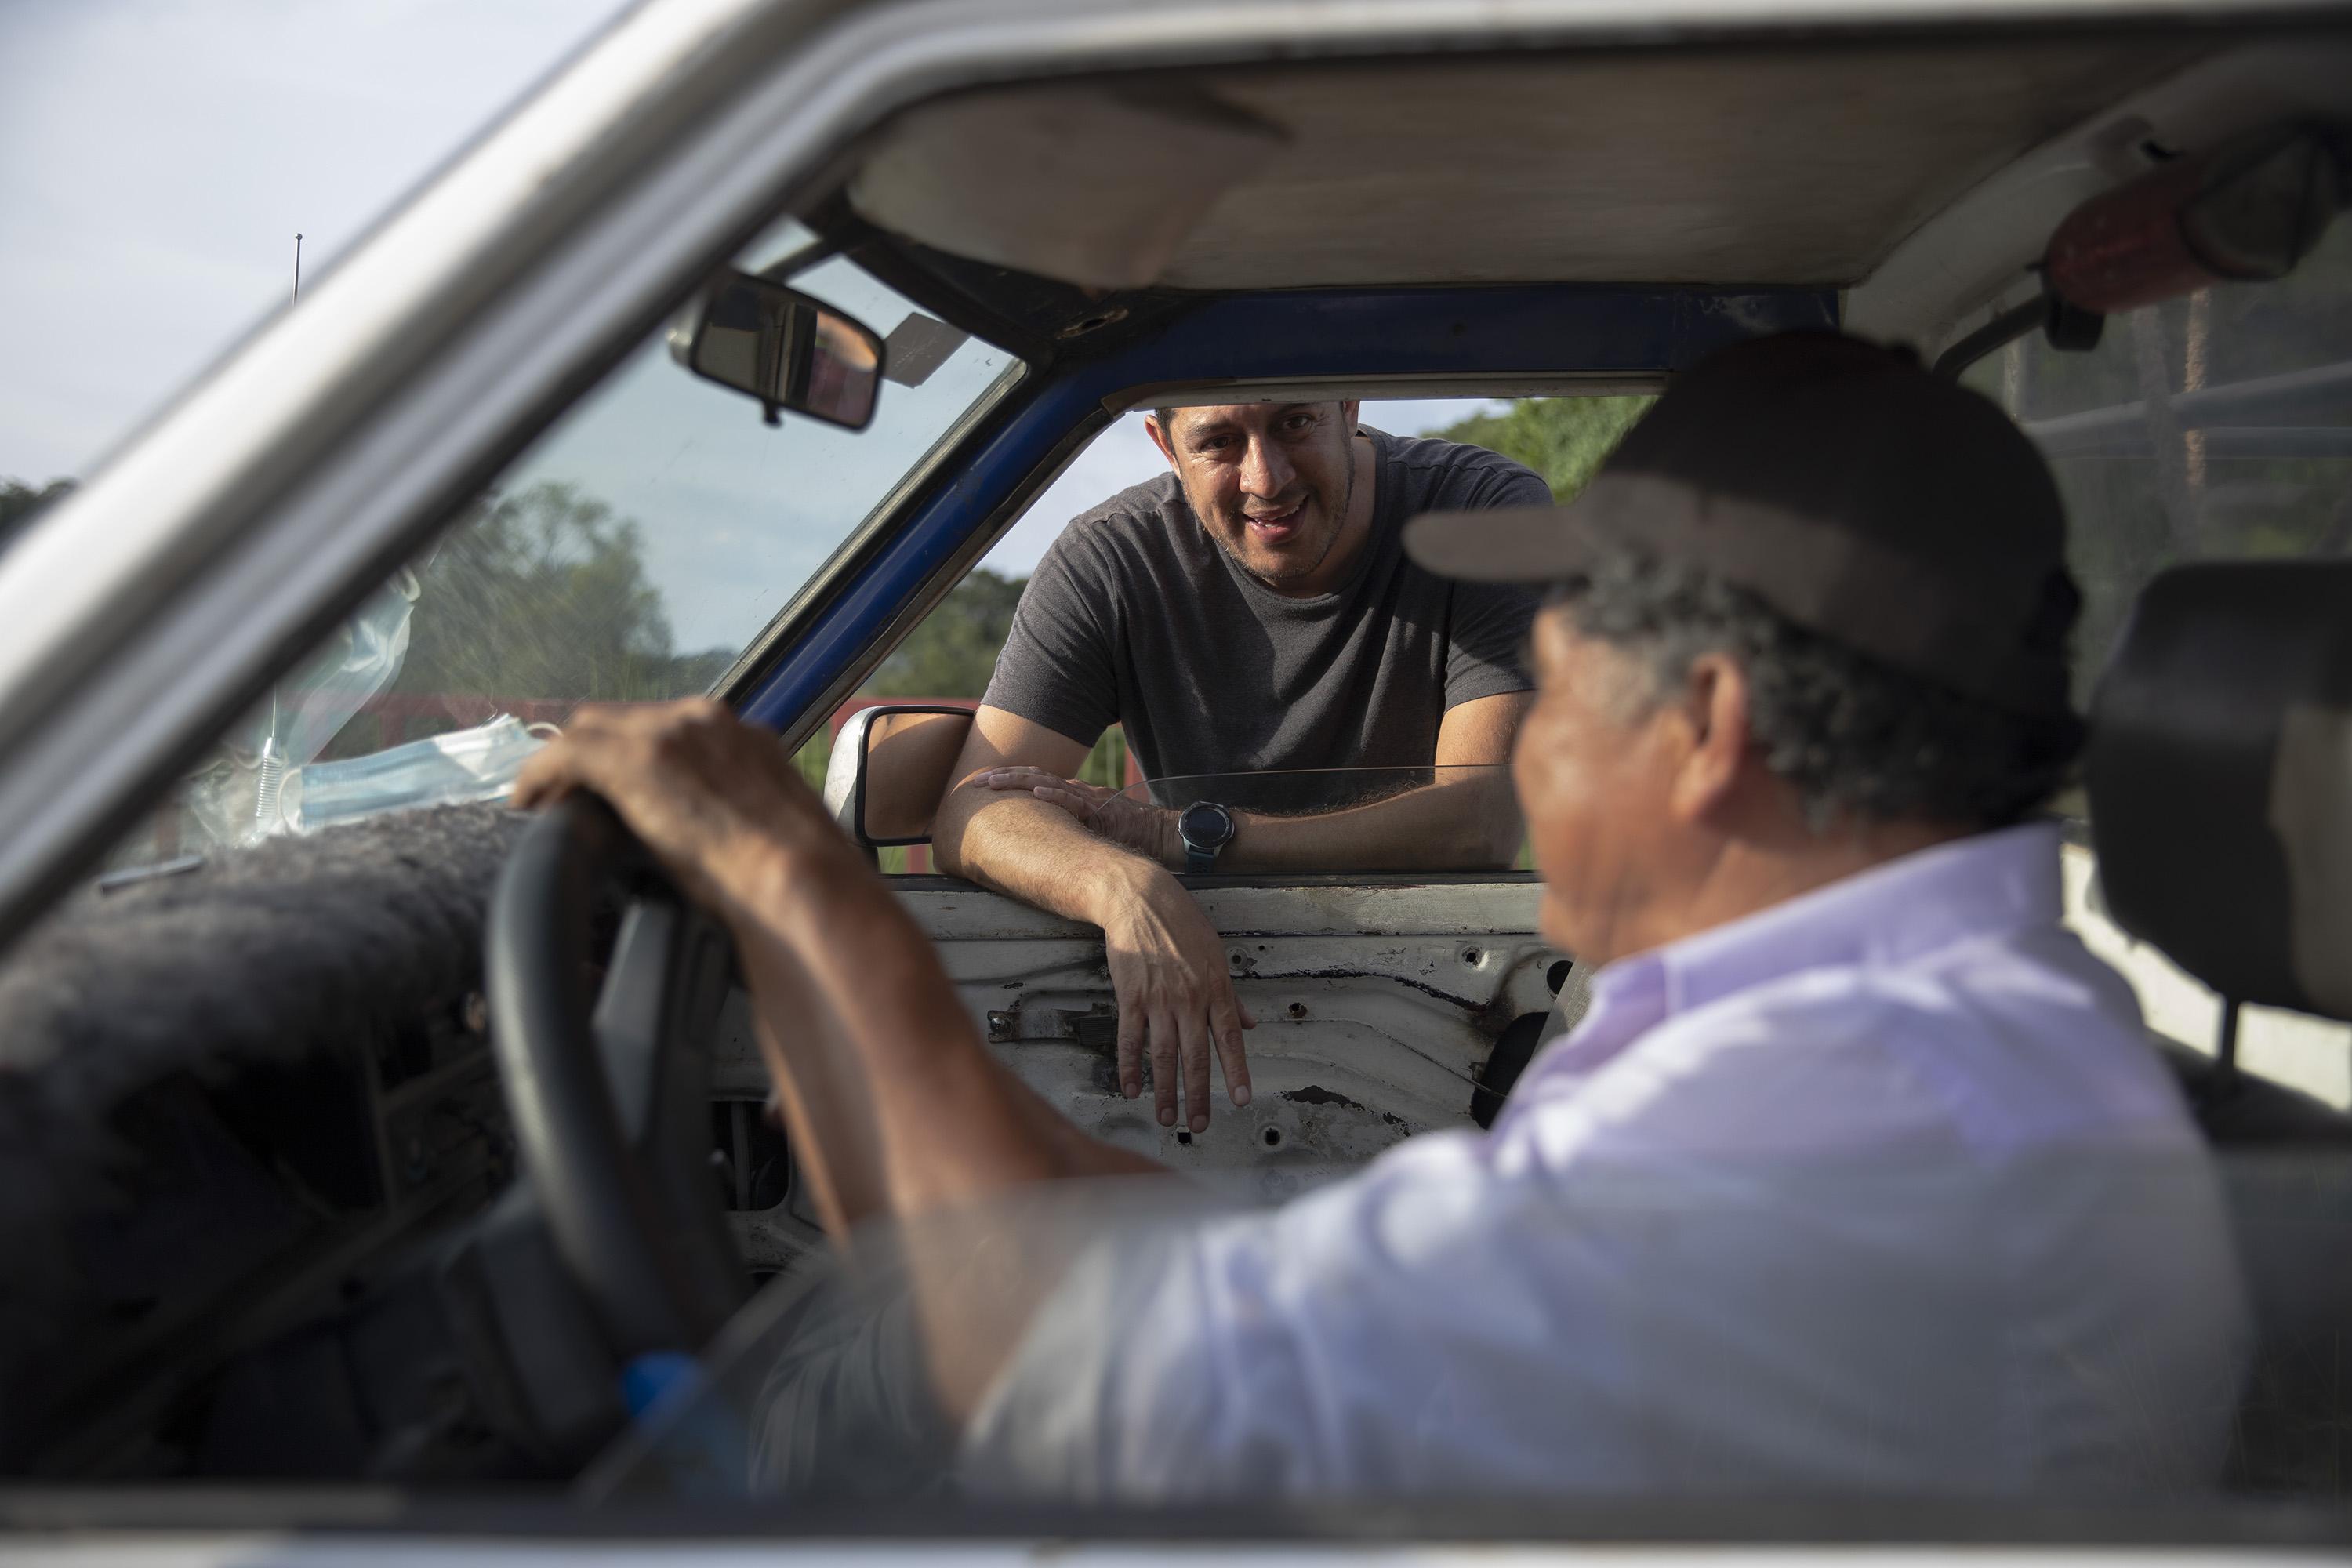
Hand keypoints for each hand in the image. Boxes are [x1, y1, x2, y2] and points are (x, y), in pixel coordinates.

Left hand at [512, 699, 856, 916]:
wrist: (801, 882)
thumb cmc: (800, 881)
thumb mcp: (775, 837)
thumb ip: (748, 824)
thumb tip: (736, 854)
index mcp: (746, 739)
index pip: (673, 731)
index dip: (637, 756)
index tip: (623, 790)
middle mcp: (708, 721)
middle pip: (627, 720)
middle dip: (596, 752)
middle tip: (571, 793)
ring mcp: (672, 733)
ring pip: (593, 728)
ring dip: (567, 762)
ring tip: (545, 798)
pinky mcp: (637, 758)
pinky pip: (567, 753)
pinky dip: (540, 775)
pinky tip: (525, 802)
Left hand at [979, 766, 1176, 865]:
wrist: (1161, 835)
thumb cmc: (1128, 838)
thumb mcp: (1090, 832)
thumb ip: (1069, 833)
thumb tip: (1042, 847)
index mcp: (1073, 795)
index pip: (1035, 781)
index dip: (1009, 780)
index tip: (983, 784)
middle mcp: (1077, 791)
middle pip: (1034, 776)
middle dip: (1003, 778)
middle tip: (974, 782)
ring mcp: (1088, 798)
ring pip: (1047, 782)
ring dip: (1017, 781)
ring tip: (992, 783)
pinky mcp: (1101, 809)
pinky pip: (1074, 800)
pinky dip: (1054, 795)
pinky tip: (1036, 793)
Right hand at [1099, 871, 1255, 1132]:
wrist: (1141, 900)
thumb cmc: (1181, 924)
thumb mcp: (1215, 955)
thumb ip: (1232, 996)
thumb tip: (1249, 1024)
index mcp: (1216, 989)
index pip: (1230, 1039)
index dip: (1236, 1071)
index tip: (1242, 1099)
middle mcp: (1190, 999)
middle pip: (1196, 1056)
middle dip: (1199, 1094)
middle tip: (1199, 1124)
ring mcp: (1159, 1000)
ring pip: (1164, 1055)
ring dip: (1166, 1090)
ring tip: (1167, 1117)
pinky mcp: (1131, 997)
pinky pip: (1130, 1039)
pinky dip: (1130, 1067)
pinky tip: (1132, 1089)